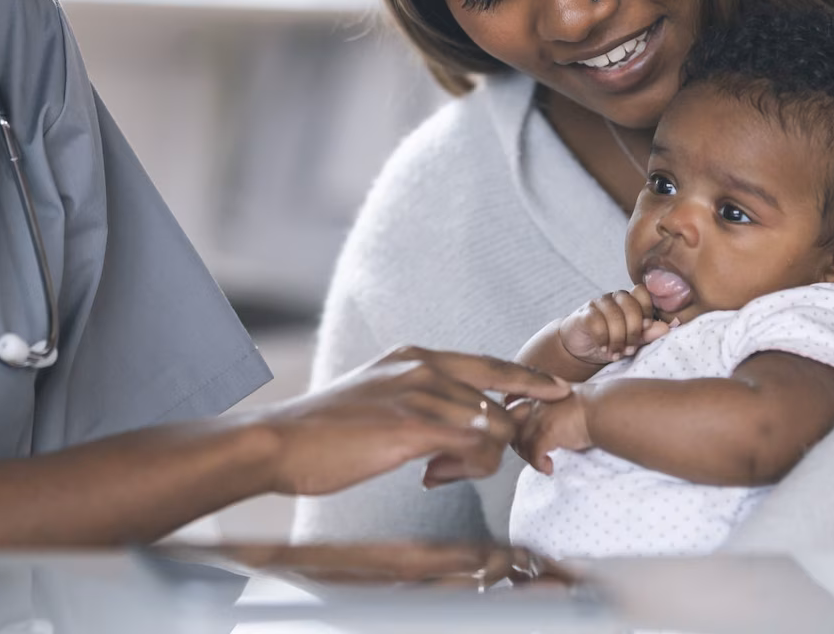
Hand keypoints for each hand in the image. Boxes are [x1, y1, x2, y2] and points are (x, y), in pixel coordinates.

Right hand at [254, 346, 570, 496]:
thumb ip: (416, 405)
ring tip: (438, 472)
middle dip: (513, 432)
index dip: (525, 381)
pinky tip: (432, 476)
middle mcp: (422, 367)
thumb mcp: (376, 401)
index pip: (488, 364)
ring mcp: (418, 393)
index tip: (554, 391)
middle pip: (499, 397)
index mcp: (413, 358)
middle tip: (503, 461)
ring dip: (477, 462)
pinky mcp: (413, 425)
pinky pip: (474, 446)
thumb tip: (451, 433)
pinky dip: (467, 468)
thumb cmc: (322, 433)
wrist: (279, 442)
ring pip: (491, 427)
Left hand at [509, 391, 592, 475]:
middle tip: (533, 454)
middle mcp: (535, 402)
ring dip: (529, 456)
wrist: (604, 409)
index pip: (511, 405)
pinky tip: (548, 468)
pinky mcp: (547, 432)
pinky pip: (534, 454)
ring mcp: (539, 417)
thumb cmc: (593, 406)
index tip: (519, 435)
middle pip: (512, 426)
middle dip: (519, 442)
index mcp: (538, 393)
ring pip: (520, 442)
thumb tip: (546, 422)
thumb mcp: (565, 399)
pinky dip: (539, 464)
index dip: (513, 421)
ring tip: (543, 462)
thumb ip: (551, 406)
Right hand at [555, 285, 668, 365]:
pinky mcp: (584, 313)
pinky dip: (602, 339)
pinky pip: (596, 321)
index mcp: (630, 301)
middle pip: (630, 304)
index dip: (646, 310)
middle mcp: (615, 298)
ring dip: (617, 339)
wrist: (581, 348)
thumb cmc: (611, 342)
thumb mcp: (632, 342)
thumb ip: (647, 334)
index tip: (645, 329)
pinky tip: (603, 348)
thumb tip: (666, 328)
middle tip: (629, 350)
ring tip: (616, 354)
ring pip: (614, 315)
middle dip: (633, 331)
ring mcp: (599, 304)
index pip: (642, 293)